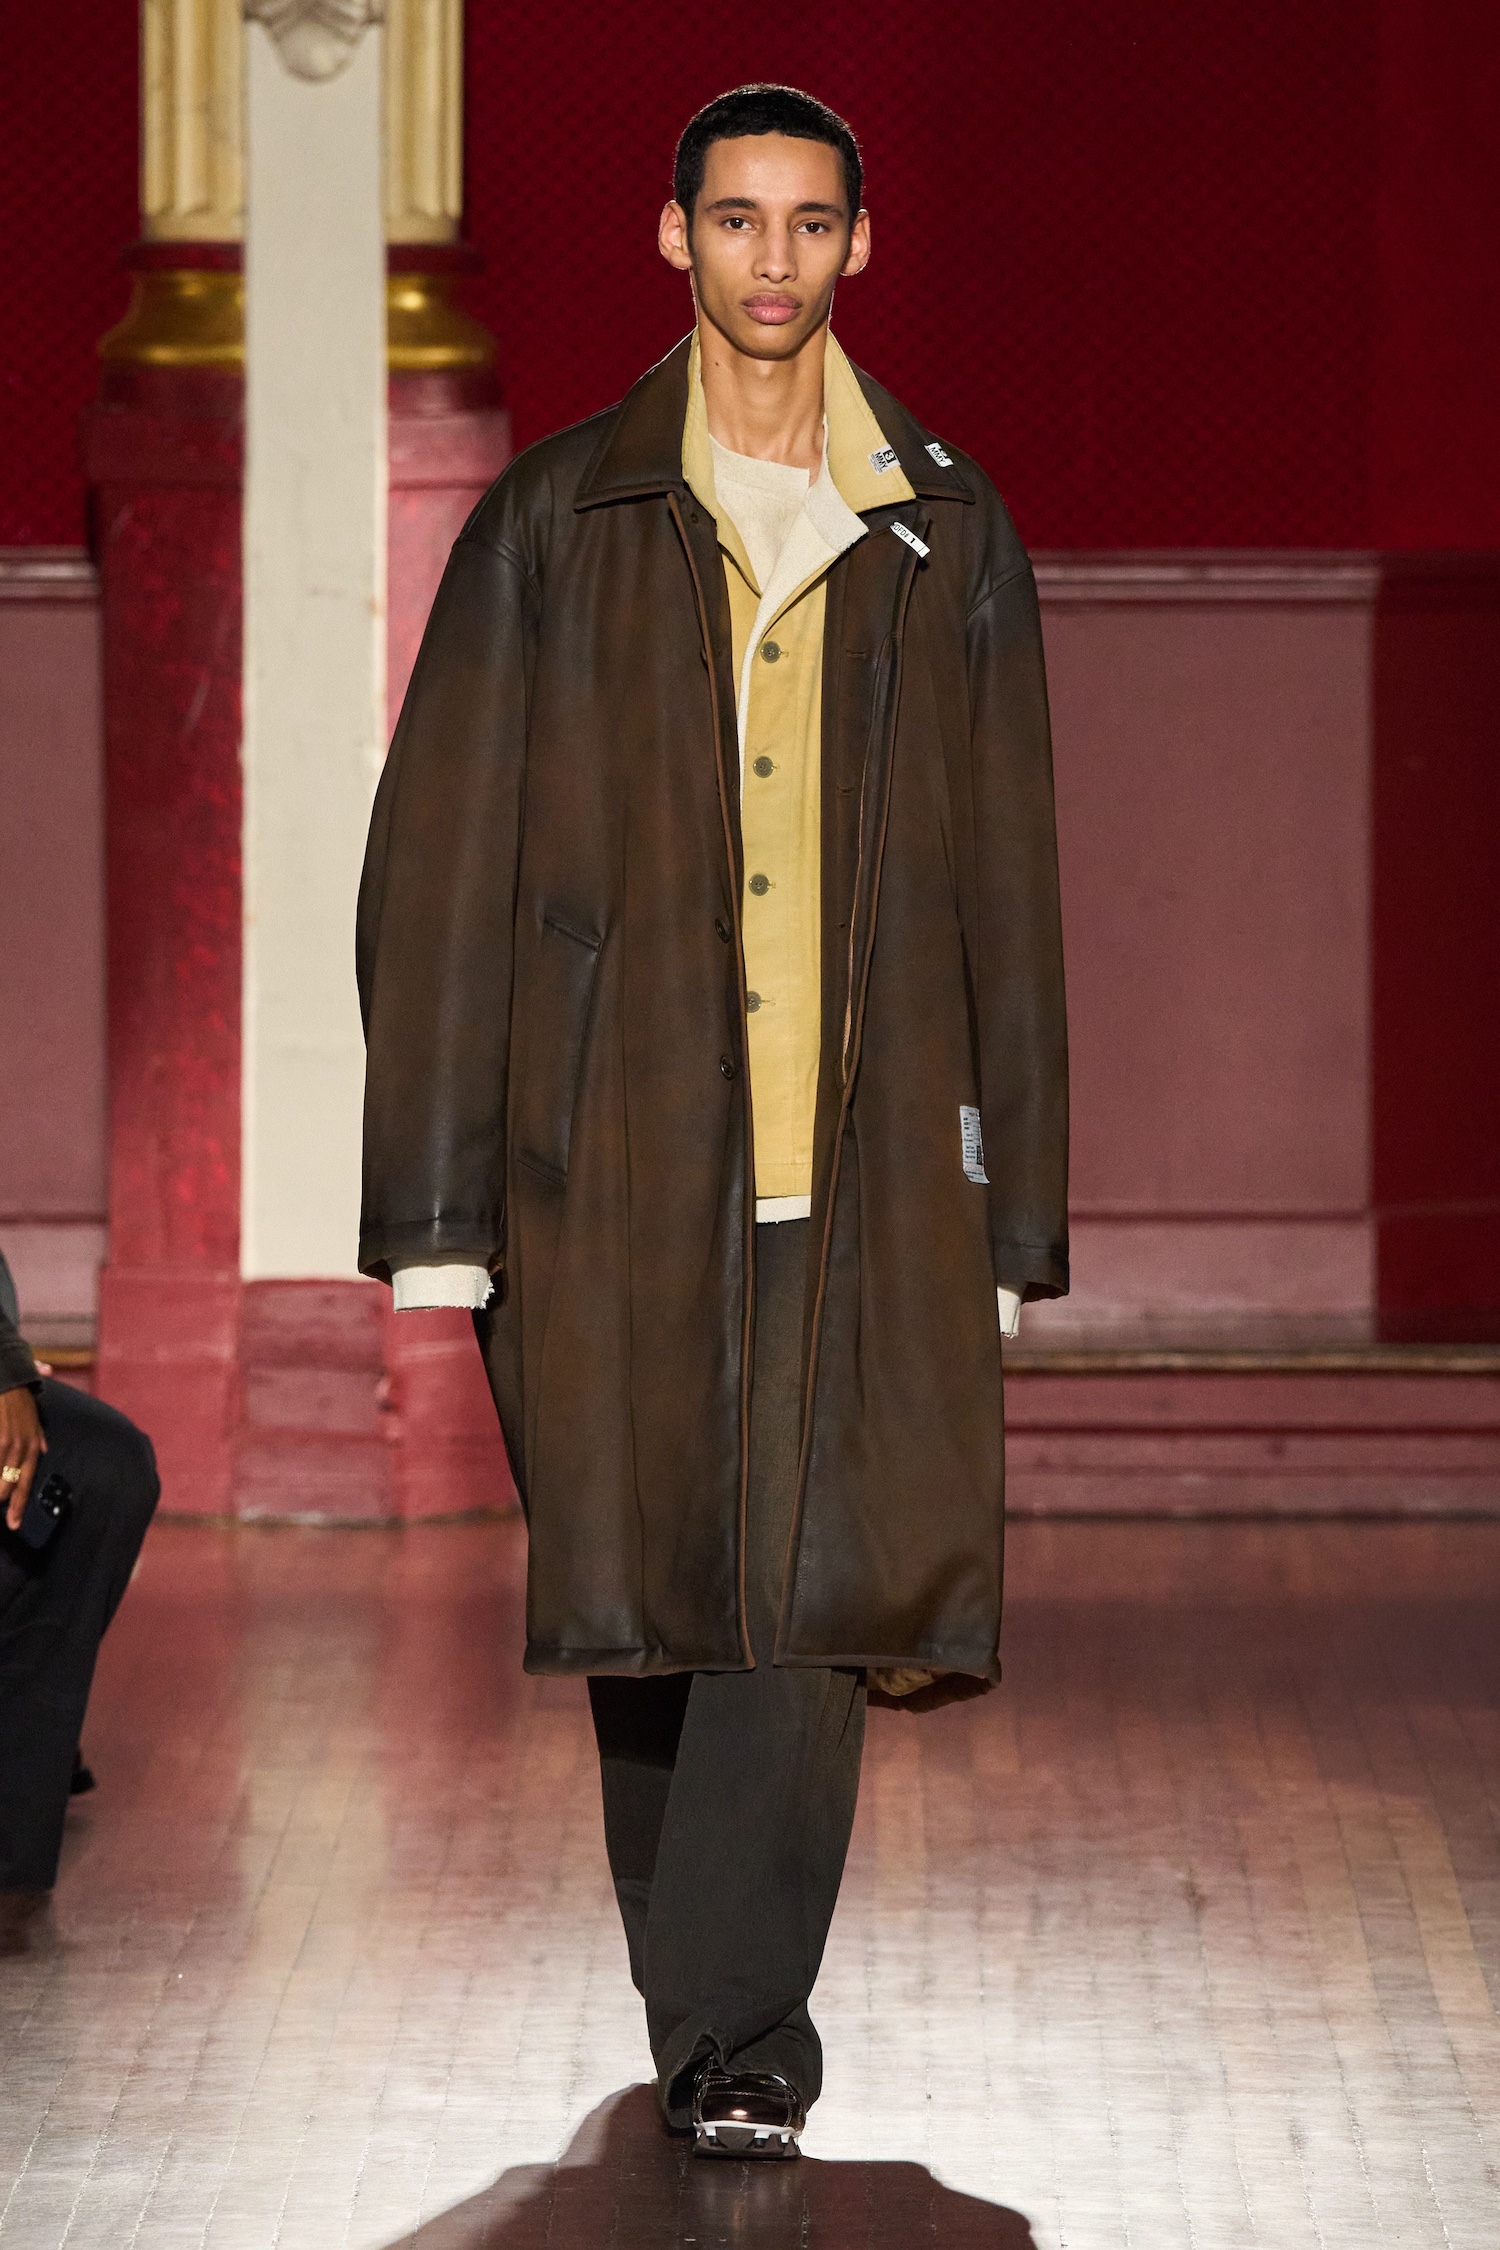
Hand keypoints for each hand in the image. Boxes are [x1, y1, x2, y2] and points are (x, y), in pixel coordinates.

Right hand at [0, 1386, 45, 1531]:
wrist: (6, 1379)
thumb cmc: (19, 1397)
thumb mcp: (34, 1416)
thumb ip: (38, 1434)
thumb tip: (44, 1447)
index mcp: (32, 1445)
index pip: (26, 1482)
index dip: (19, 1505)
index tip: (14, 1522)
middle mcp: (20, 1448)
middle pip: (10, 1485)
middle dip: (2, 1500)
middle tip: (0, 1513)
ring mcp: (5, 1444)